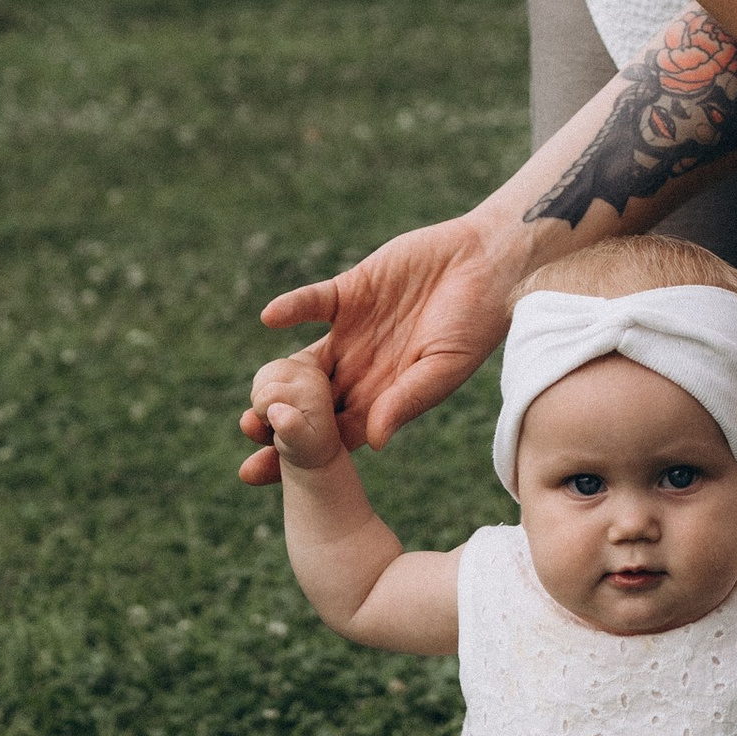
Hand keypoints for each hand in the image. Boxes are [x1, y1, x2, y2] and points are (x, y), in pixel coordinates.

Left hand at [244, 208, 525, 475]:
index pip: (333, 436)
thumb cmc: (477, 324)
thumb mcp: (444, 368)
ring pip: (302, 361)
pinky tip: (271, 317)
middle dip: (276, 420)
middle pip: (308, 405)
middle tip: (247, 431)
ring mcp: (353, 332)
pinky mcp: (351, 291)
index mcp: (384, 397)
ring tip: (252, 392)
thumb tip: (373, 443)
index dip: (300, 453)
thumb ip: (407, 400)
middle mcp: (361, 370)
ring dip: (276, 374)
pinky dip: (292, 308)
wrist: (489, 264)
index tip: (266, 471)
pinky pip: (313, 303)